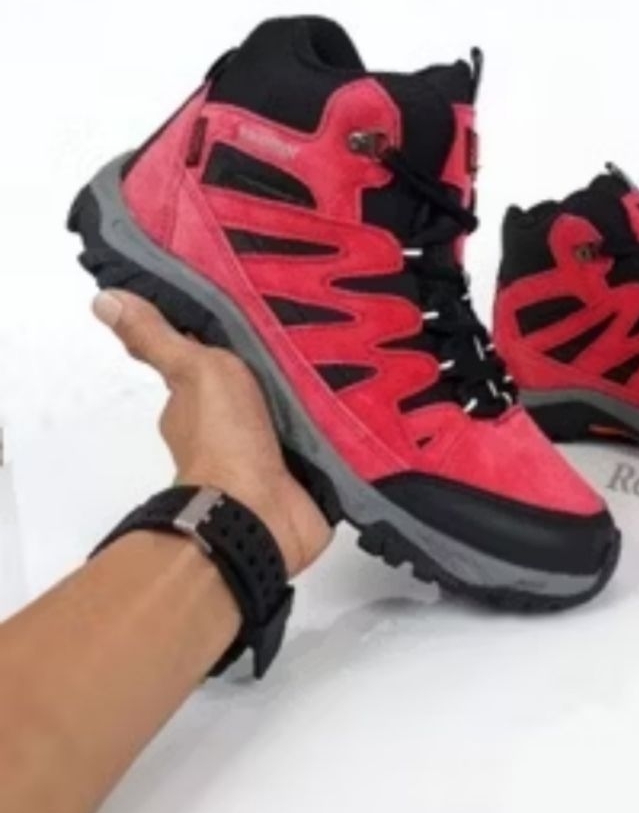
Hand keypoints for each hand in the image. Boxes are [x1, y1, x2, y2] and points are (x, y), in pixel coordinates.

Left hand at [92, 290, 331, 576]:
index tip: (259, 308)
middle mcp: (232, 429)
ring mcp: (270, 453)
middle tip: (316, 332)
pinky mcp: (306, 472)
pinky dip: (340, 429)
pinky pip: (327, 442)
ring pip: (296, 413)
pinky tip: (358, 406)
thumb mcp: (192, 371)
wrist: (259, 512)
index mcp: (198, 403)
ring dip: (315, 397)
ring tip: (348, 360)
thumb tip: (106, 300)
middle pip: (260, 387)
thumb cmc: (223, 442)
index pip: (214, 362)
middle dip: (284, 366)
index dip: (233, 339)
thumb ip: (158, 337)